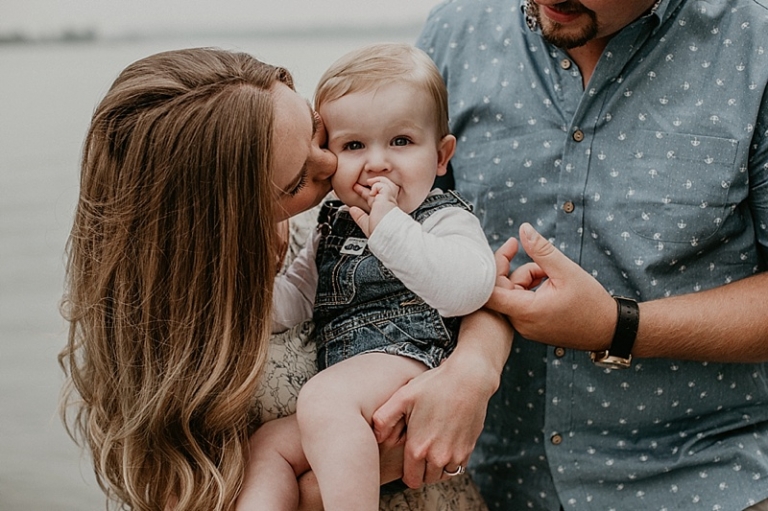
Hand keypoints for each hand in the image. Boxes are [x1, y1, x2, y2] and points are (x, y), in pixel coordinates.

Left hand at [349, 177, 398, 235]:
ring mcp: (388, 199)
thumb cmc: (380, 232)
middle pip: (380, 188)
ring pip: (386, 184)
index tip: (355, 188)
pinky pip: (383, 185)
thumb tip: (352, 210)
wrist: (386, 233)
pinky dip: (376, 184)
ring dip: (376, 181)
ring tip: (368, 182)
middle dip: (370, 183)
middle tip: (358, 183)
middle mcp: (386, 204)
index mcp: (381, 210)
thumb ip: (360, 217)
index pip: (372, 197)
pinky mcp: (387, 197)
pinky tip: (371, 190)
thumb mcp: (366, 224)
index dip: (364, 192)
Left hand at [372, 310, 506, 488]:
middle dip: (421, 469)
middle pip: (426, 479)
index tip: (407, 459)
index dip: (407, 472)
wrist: (469, 380)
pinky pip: (458, 467)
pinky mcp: (469, 449)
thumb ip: (383, 418)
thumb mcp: (402, 397)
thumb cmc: (434, 386)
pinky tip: (446, 441)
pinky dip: (451, 460)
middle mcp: (438, 457)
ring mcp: (456, 455)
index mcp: (418, 448)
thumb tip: (376, 436)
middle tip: (419, 449)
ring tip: (432, 446)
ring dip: (437, 466)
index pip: (410, 480)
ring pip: (443, 475)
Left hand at [486, 223, 615, 350]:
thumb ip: (541, 250)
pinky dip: (530, 290)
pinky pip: (521, 304)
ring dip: (527, 279)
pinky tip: (549, 285)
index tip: (510, 247)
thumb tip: (523, 229)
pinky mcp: (532, 328)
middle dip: (518, 270)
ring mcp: (525, 328)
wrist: (609, 330)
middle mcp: (521, 323)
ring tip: (551, 275)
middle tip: (542, 262)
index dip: (494, 266)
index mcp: (526, 311)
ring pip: (513, 295)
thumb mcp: (566, 270)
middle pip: (503, 289)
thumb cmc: (591, 303)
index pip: (490, 291)